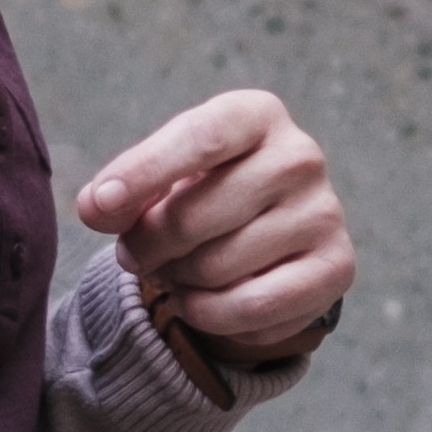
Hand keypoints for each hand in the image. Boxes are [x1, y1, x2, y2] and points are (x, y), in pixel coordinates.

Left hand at [78, 88, 351, 360]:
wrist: (272, 230)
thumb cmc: (204, 191)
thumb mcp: (160, 176)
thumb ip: (120, 189)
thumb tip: (96, 207)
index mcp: (256, 115)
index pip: (199, 139)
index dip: (142, 174)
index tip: (99, 207)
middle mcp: (300, 157)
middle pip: (195, 215)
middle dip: (148, 246)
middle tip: (136, 255)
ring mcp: (323, 213)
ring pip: (216, 268)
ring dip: (177, 282)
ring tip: (175, 271)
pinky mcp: (336, 267)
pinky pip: (250, 309)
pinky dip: (208, 315)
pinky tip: (199, 301)